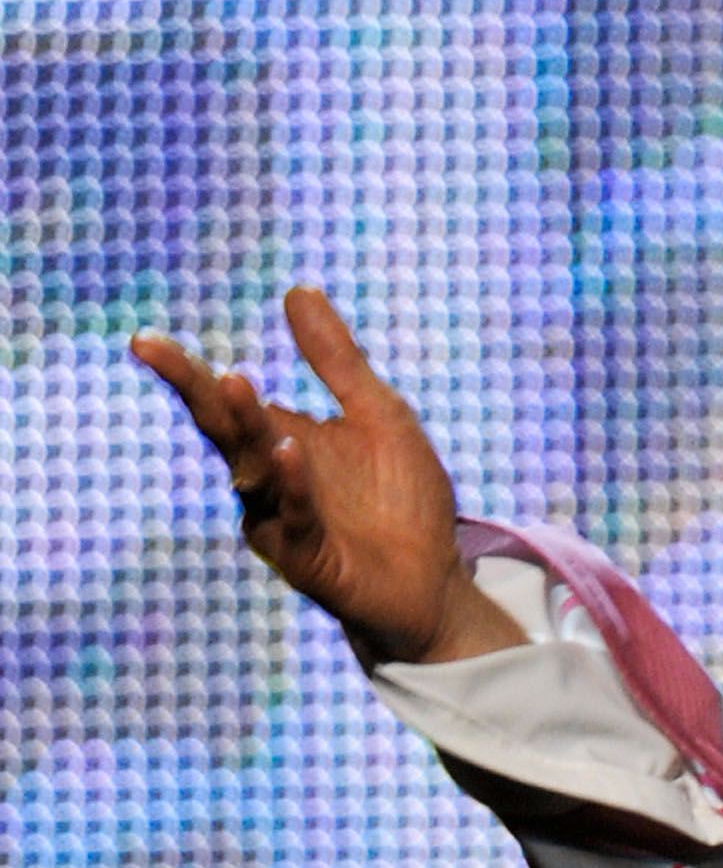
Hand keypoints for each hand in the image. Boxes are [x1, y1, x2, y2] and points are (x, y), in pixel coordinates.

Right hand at [130, 285, 525, 663]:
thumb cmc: (401, 498)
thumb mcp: (377, 413)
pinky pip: (292, 517)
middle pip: (223, 429)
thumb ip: (337, 360)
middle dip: (195, 389)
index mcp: (279, 440)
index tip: (143, 340)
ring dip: (246, 427)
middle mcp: (266, 480)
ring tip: (236, 380)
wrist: (433, 577)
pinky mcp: (306, 557)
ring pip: (252, 470)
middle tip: (157, 350)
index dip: (184, 371)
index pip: (223, 400)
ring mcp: (280, 520)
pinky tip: (289, 451)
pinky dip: (291, 484)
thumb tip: (297, 290)